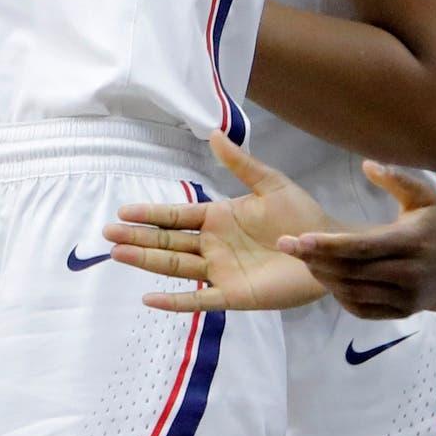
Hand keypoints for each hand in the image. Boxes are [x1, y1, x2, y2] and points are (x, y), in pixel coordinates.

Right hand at [108, 131, 332, 311]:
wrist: (328, 247)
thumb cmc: (301, 215)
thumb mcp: (270, 183)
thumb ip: (240, 163)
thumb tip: (213, 133)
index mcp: (218, 218)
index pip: (176, 216)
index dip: (150, 214)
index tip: (123, 210)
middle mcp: (213, 245)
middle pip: (168, 242)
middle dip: (139, 237)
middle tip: (107, 233)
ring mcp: (221, 271)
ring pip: (176, 267)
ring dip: (147, 261)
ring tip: (119, 254)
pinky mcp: (235, 294)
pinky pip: (200, 301)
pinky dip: (175, 302)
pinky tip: (150, 299)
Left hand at [278, 162, 435, 318]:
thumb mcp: (424, 194)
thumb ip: (396, 179)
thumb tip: (367, 164)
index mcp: (411, 242)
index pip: (361, 247)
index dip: (328, 244)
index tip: (299, 238)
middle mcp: (409, 273)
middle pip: (351, 271)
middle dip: (315, 259)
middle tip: (286, 245)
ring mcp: (406, 297)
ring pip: (353, 292)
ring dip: (324, 277)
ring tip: (304, 259)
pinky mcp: (404, 311)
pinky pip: (363, 309)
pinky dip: (341, 296)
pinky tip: (328, 278)